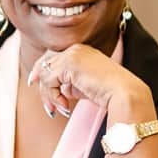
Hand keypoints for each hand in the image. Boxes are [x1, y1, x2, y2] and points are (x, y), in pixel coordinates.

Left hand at [28, 43, 154, 119]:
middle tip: (42, 100)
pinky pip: (49, 81)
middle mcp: (75, 48)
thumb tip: (57, 89)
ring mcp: (71, 54)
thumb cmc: (109, 92)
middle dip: (40, 81)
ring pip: (45, 73)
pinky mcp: (68, 64)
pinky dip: (53, 96)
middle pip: (46, 61)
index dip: (41, 69)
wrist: (124, 93)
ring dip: (48, 95)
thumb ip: (70, 83)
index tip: (34, 82)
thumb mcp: (84, 85)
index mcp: (81, 50)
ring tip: (59, 109)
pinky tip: (66, 106)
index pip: (53, 56)